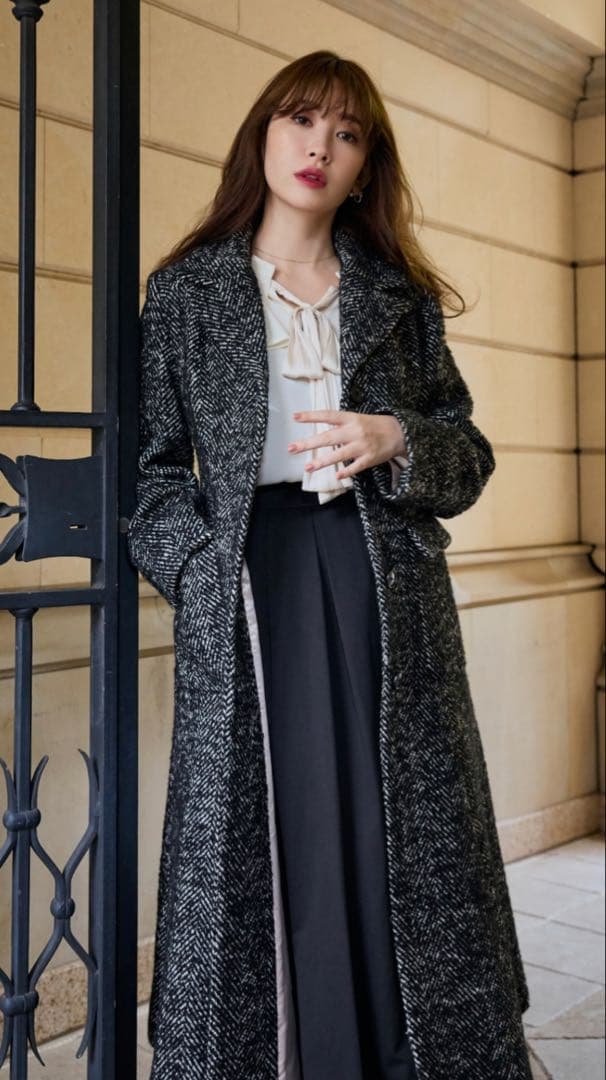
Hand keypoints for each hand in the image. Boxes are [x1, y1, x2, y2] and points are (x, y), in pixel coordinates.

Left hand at [287, 409, 406, 480]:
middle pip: (328, 437)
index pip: (327, 415)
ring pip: (339, 454)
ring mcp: (362, 445)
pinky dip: (347, 472)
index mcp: (350, 418)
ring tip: (308, 467)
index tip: (295, 416)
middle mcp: (354, 431)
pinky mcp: (370, 458)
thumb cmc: (373, 425)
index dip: (311, 416)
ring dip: (322, 461)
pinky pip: (356, 466)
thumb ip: (338, 424)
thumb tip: (317, 432)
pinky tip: (337, 476)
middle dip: (309, 443)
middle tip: (292, 448)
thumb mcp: (356, 418)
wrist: (398, 432)